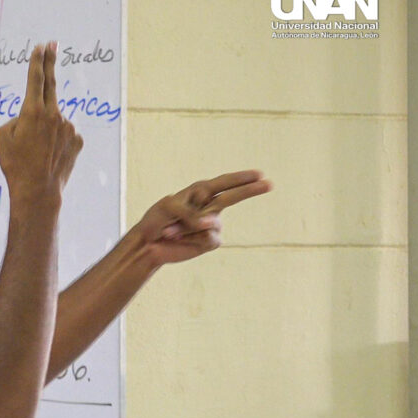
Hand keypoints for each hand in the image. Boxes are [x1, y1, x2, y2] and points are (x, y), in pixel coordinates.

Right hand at [0, 42, 82, 205]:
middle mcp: (54, 115)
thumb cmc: (15, 165)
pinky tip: (49, 156)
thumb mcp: (2, 137)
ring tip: (37, 151)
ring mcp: (68, 127)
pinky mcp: (78, 140)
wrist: (37, 190)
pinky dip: (56, 141)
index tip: (41, 46)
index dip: (37, 61)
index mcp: (32, 111)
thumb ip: (16, 119)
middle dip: (50, 63)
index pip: (36, 79)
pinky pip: (64, 134)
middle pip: (52, 84)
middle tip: (53, 45)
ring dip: (46, 128)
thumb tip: (30, 116)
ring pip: (54, 120)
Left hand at [133, 169, 272, 264]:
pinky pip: (208, 237)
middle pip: (233, 197)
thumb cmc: (156, 220)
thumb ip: (191, 212)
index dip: (241, 178)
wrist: (148, 243)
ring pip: (210, 223)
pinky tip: (179, 239)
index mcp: (199, 192)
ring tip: (171, 230)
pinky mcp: (208, 241)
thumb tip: (210, 224)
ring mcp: (210, 224)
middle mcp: (208, 207)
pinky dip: (191, 238)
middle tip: (269, 183)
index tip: (258, 174)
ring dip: (186, 227)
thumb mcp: (168, 208)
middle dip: (251, 190)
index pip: (224, 183)